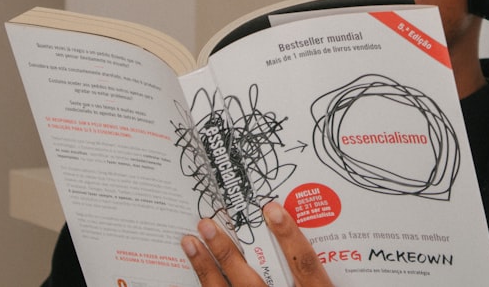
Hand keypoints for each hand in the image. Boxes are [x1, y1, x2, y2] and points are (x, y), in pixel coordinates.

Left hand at [181, 201, 333, 286]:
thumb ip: (312, 277)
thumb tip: (299, 245)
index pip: (305, 266)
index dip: (289, 237)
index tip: (272, 209)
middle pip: (251, 282)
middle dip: (226, 252)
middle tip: (206, 224)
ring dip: (205, 269)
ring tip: (189, 242)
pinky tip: (176, 284)